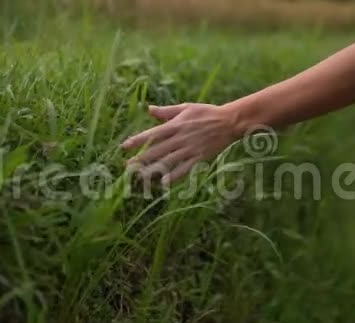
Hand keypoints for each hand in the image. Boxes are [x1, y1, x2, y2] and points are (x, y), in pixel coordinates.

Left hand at [121, 103, 239, 184]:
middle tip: (127, 166)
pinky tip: (165, 183)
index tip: (124, 146)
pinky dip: (175, 176)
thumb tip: (149, 109)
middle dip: (142, 158)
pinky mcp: (199, 158)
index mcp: (175, 125)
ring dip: (154, 170)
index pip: (152, 134)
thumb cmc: (207, 112)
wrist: (229, 121)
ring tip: (141, 177)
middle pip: (157, 150)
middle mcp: (180, 138)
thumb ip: (166, 111)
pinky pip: (185, 169)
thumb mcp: (186, 108)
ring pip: (168, 161)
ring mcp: (190, 149)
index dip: (138, 140)